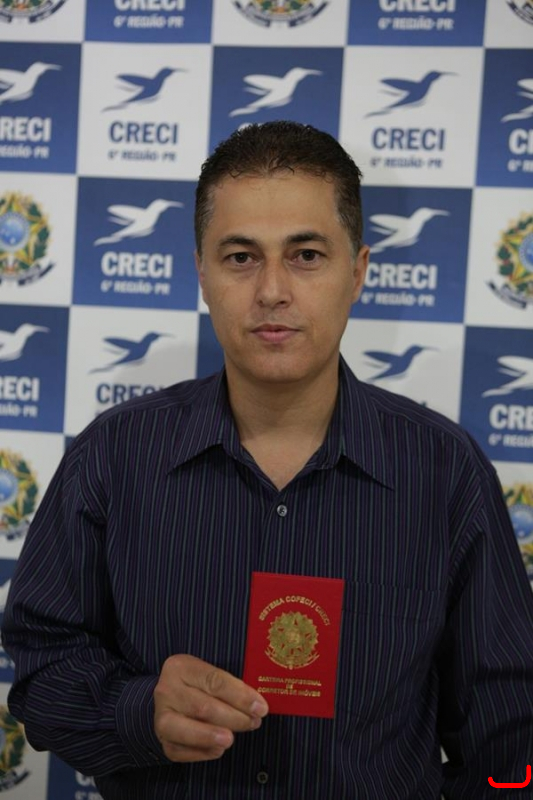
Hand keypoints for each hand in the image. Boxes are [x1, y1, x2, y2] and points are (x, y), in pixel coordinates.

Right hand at [154, 654, 268, 761]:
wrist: (170, 698)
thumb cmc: (198, 685)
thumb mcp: (209, 675)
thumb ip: (229, 686)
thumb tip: (256, 705)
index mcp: (181, 667)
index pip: (214, 681)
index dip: (240, 696)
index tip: (260, 707)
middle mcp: (166, 690)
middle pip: (202, 706)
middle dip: (233, 717)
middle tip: (253, 723)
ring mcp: (160, 716)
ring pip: (186, 729)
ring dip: (212, 736)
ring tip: (231, 739)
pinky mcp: (161, 739)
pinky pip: (180, 750)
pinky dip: (201, 752)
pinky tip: (217, 749)